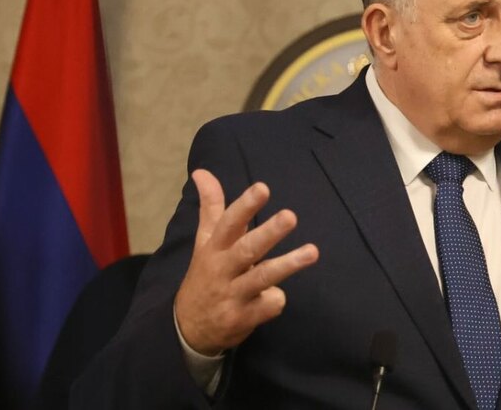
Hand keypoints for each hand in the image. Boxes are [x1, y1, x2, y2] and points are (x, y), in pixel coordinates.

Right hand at [174, 169, 319, 355]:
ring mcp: (232, 294)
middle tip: (291, 216)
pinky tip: (276, 297)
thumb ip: (210, 206)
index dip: (245, 205)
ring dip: (288, 264)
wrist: (188, 329)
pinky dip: (275, 300)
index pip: (228, 222)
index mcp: (214, 247)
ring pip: (263, 277)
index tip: (263, 188)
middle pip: (247, 248)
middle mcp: (222, 269)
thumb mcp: (204, 240)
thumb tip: (201, 171)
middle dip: (269, 233)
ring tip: (313, 251)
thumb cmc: (205, 274)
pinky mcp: (243, 318)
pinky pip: (268, 306)